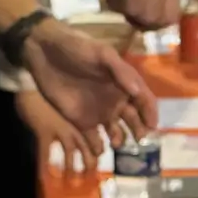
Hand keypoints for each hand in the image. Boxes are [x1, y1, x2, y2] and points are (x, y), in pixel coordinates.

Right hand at [17, 81, 98, 179]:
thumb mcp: (69, 106)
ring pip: (71, 154)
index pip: (98, 142)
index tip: (96, 164)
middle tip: (87, 177)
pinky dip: (45, 166)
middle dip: (90, 166)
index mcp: (84, 120)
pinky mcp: (45, 132)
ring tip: (70, 181)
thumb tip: (80, 135)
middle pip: (89, 151)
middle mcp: (77, 127)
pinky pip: (46, 153)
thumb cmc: (51, 93)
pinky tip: (45, 176)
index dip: (98, 154)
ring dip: (71, 169)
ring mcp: (61, 130)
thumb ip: (77, 120)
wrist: (32, 84)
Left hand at [24, 19, 154, 145]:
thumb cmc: (77, 48)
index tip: (152, 125)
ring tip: (115, 142)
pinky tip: (99, 149)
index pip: (144, 101)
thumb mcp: (102, 54)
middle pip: (134, 120)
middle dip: (139, 131)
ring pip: (116, 132)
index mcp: (124, 84)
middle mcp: (115, 100)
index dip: (151, 113)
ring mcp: (98, 112)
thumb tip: (138, 92)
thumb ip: (121, 72)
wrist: (45, 52)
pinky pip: (93, 139)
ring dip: (119, 140)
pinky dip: (98, 147)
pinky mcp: (80, 121)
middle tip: (138, 138)